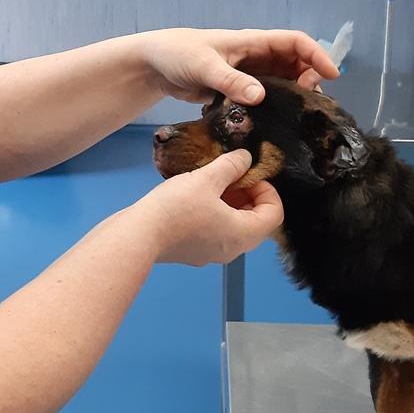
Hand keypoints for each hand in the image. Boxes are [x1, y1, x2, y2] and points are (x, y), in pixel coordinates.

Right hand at [133, 149, 284, 265]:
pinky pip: (215, 232)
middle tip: (231, 177)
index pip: (274, 214)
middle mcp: (233, 249)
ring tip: (211, 184)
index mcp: (244, 234)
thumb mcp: (207, 178)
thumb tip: (245, 158)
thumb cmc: (177, 208)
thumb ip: (231, 166)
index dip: (267, 190)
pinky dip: (214, 215)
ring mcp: (212, 254)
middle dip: (248, 196)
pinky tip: (194, 198)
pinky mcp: (193, 253)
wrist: (139, 235)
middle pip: (255, 222)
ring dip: (230, 204)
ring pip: (234, 227)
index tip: (249, 174)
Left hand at [140, 28, 338, 106]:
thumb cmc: (178, 53)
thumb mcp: (203, 66)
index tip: (331, 75)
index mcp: (252, 42)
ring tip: (298, 116)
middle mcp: (255, 56)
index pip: (295, 42)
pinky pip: (264, 97)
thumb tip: (259, 96)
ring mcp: (247, 74)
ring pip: (282, 82)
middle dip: (309, 79)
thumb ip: (230, 81)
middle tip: (309, 103)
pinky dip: (274, 106)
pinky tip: (276, 124)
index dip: (317, 55)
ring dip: (293, 95)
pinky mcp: (237, 90)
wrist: (154, 64)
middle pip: (295, 64)